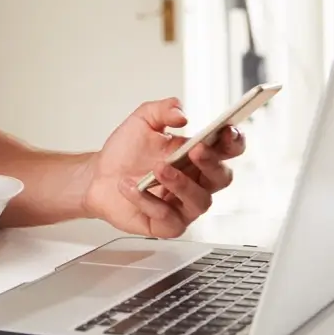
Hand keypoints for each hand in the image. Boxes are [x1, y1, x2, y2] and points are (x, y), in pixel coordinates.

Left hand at [81, 98, 244, 237]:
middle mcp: (197, 182)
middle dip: (212, 163)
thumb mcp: (143, 121)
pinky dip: (148, 201)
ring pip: (199, 201)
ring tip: (159, 168)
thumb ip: (163, 109)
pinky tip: (132, 186)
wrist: (99, 175)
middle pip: (222, 177)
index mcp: (199, 156)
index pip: (229, 150)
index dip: (234, 141)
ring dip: (181, 184)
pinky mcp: (167, 225)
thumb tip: (181, 114)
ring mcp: (184, 206)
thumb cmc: (127, 151)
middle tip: (195, 150)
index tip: (226, 130)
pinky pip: (167, 218)